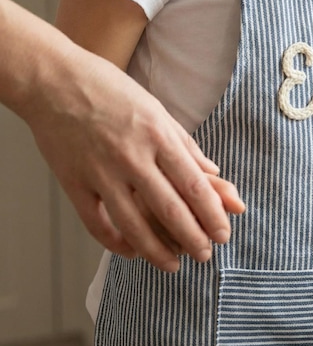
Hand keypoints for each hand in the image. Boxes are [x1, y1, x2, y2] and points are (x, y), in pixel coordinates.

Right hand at [25, 47, 244, 272]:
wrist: (55, 80)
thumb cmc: (111, 90)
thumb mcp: (158, 110)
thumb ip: (185, 145)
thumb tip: (213, 173)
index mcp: (158, 135)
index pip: (194, 184)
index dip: (212, 214)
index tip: (224, 232)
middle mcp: (132, 156)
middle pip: (169, 209)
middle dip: (193, 238)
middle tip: (205, 254)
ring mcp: (101, 172)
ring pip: (134, 225)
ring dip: (157, 250)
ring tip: (174, 264)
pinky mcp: (74, 183)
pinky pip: (97, 224)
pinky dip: (116, 243)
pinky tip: (132, 251)